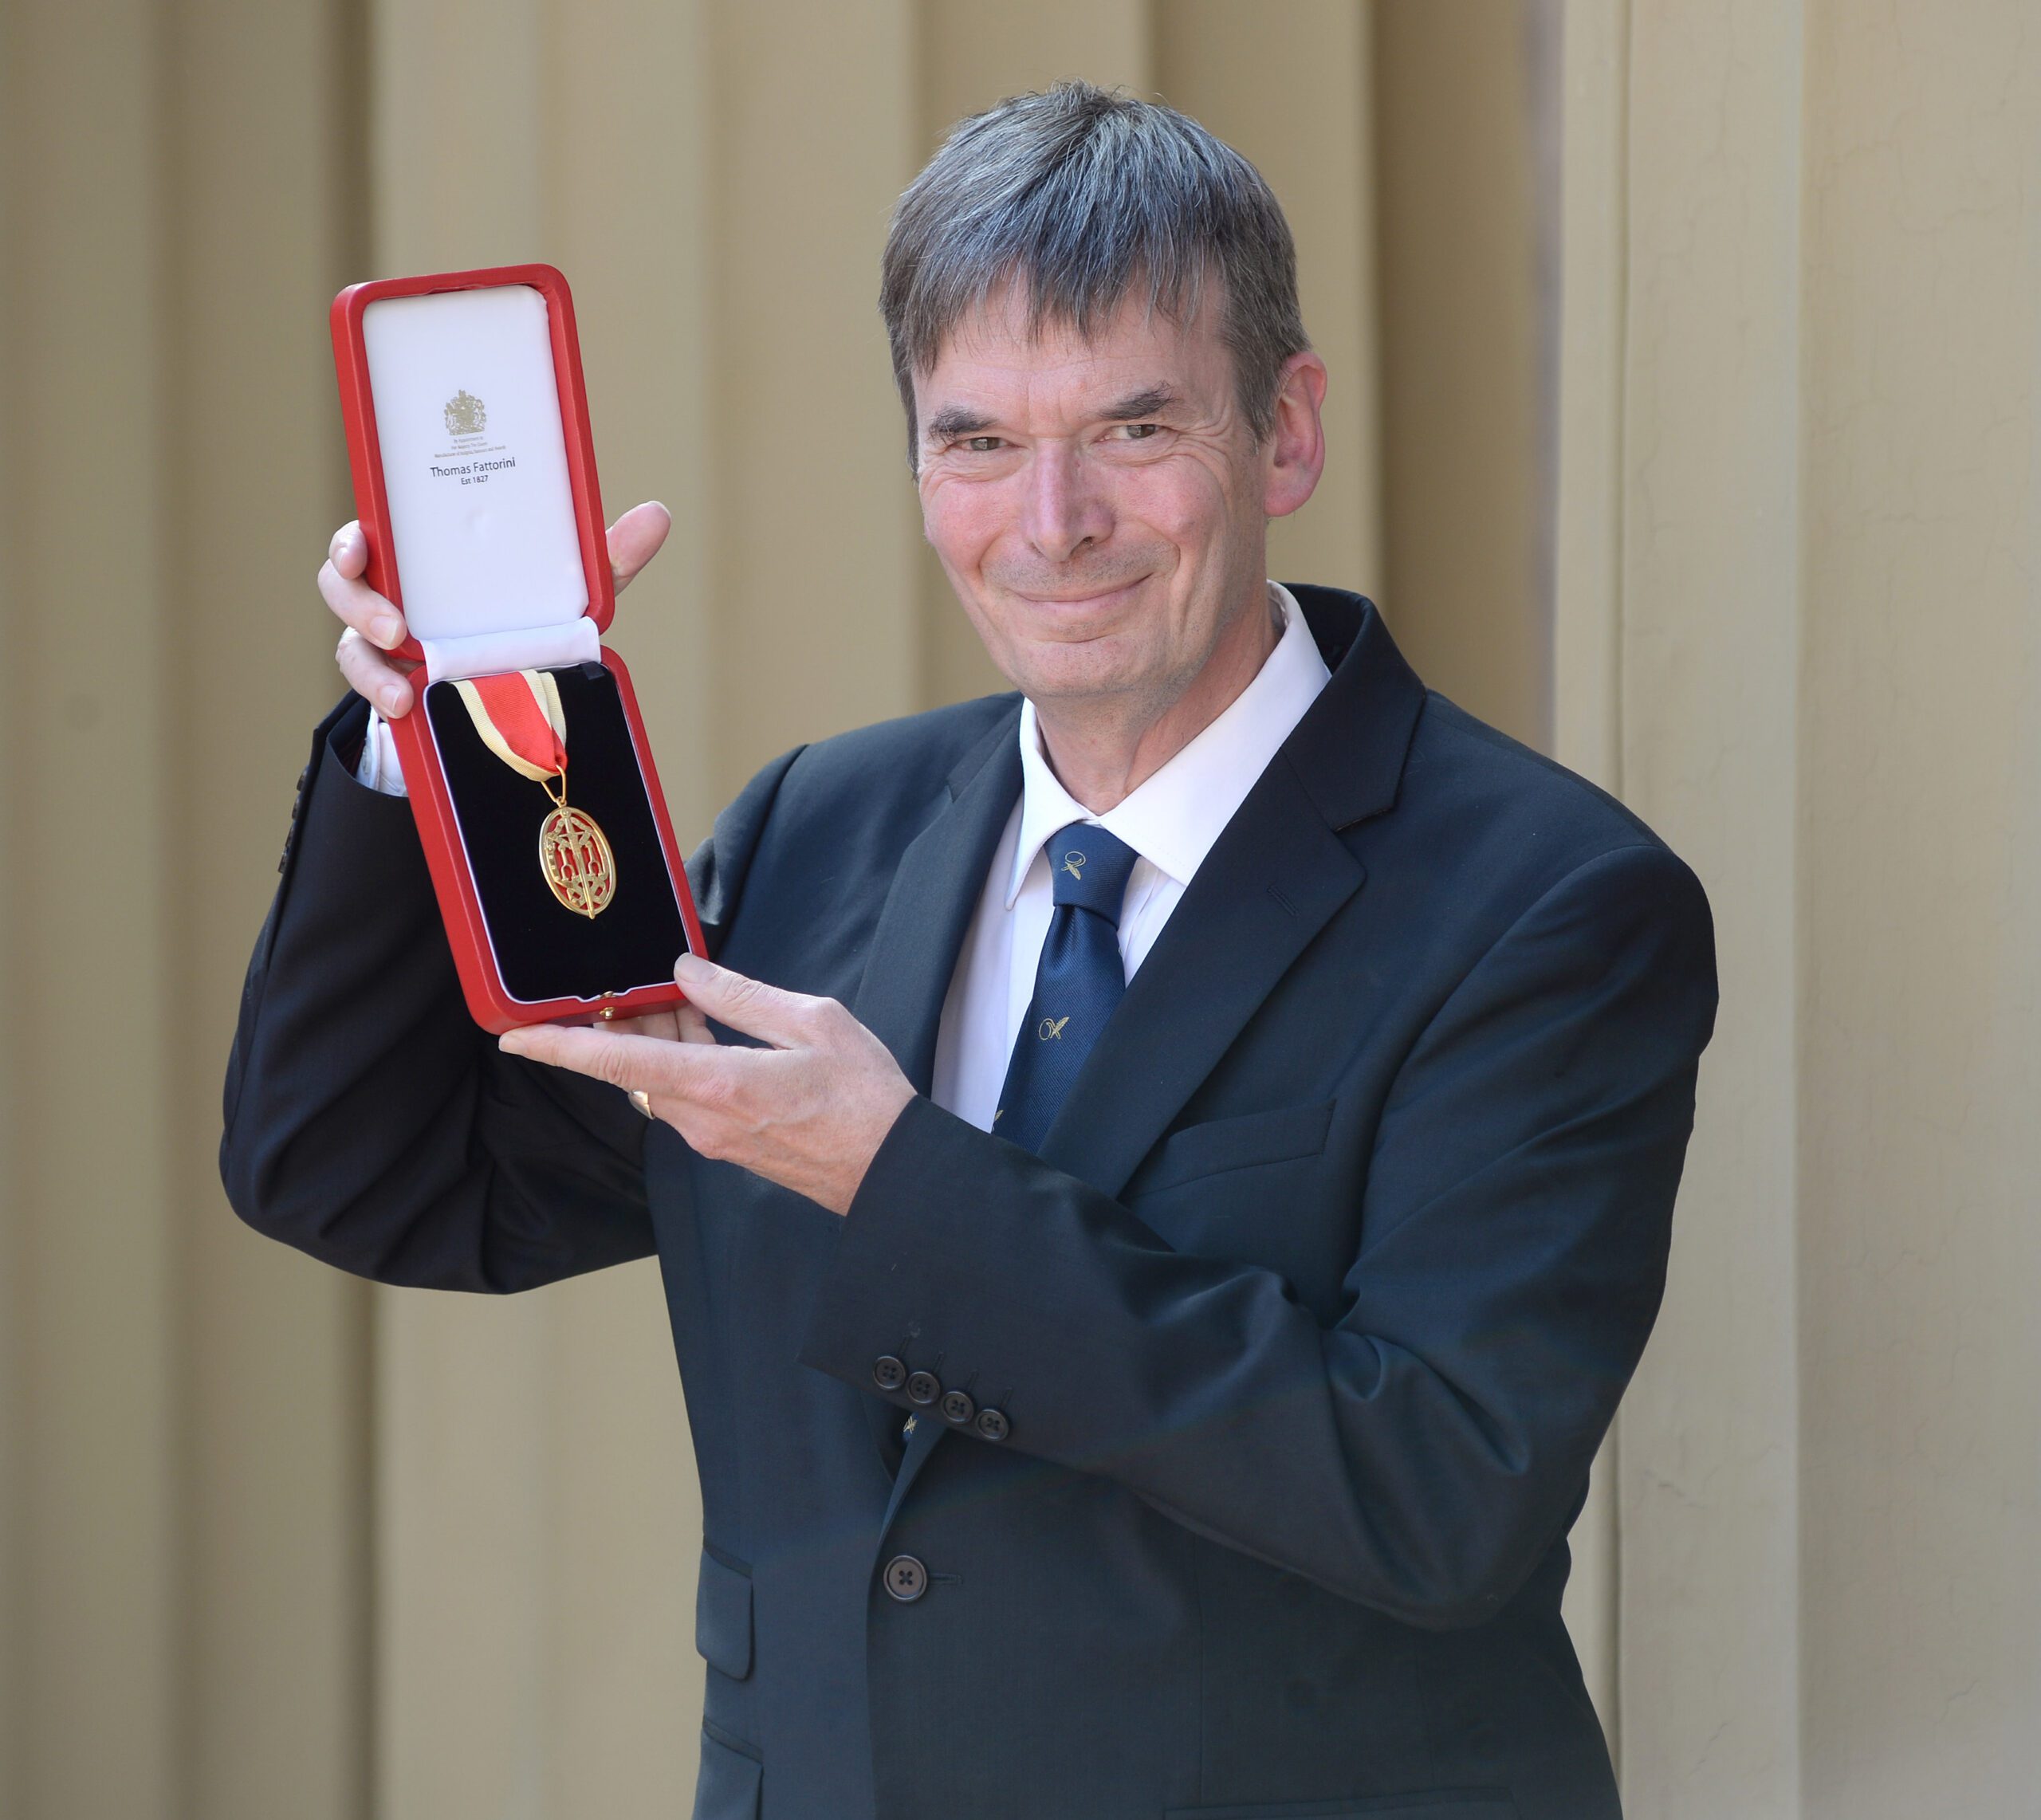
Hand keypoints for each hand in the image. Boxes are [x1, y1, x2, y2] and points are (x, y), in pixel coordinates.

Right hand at [318, 501, 673, 717]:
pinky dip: (384, 697)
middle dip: (355, 599)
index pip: (370, 535)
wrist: (511, 701)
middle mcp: (393, 594)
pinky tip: (406, 709)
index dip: (353, 539)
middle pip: (341, 582)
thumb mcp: (564, 595)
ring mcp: (384, 644)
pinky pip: (369, 689)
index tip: (361, 547)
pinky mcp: (389, 687)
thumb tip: (657, 516)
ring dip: (367, 661)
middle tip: (394, 625)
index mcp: (424, 559)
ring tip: (400, 688)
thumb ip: (603, 561)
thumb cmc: (526, 625)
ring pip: (347, 641)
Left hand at [498, 954, 915, 1216]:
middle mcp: (702, 1118)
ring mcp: (713, 1137)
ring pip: (658, 1080)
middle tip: (633, 980)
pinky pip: (686, 1095)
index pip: (616, 1062)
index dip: (559, 1046)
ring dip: (658, 1038)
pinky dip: (684, 1059)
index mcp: (716, 1084)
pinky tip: (708, 1028)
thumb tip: (689, 971)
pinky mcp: (729, 1145)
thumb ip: (741, 995)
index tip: (514, 1036)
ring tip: (680, 995)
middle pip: (633, 1066)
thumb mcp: (811, 1021)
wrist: (893, 1171)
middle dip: (622, 1023)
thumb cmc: (864, 1099)